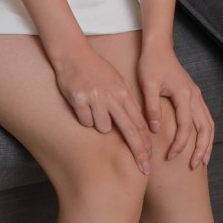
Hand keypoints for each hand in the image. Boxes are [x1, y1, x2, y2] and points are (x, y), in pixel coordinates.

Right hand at [51, 45, 153, 173]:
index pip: (139, 122)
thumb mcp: (117, 81)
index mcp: (123, 92)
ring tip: (94, 108)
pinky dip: (84, 117)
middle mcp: (112, 97)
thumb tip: (137, 123)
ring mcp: (96, 98)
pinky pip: (85, 121)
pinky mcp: (79, 100)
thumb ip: (127, 101)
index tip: (150, 158)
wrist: (73, 54)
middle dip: (138, 151)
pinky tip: (82, 105)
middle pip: (129, 130)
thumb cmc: (96, 69)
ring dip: (100, 124)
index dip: (145, 142)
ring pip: (103, 128)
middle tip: (144, 168)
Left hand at [137, 46, 213, 169]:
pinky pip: (205, 118)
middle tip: (194, 166)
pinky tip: (201, 144)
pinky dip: (206, 133)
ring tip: (202, 160)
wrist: (158, 47)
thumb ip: (151, 107)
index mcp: (184, 94)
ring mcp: (196, 96)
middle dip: (201, 149)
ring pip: (209, 123)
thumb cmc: (151, 64)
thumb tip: (154, 130)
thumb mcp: (147, 84)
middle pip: (205, 128)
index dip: (180, 144)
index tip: (170, 156)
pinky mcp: (194, 96)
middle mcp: (195, 96)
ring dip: (207, 143)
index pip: (186, 126)